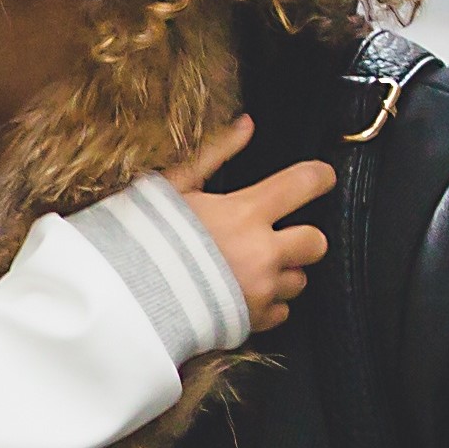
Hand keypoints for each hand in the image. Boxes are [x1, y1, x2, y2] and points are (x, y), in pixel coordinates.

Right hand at [161, 117, 336, 334]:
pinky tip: (242, 294)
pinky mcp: (252, 322)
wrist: (127, 299)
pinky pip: (280, 313)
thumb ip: (215, 153)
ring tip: (252, 268)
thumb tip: (246, 124)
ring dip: (283, 273)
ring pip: (299, 280)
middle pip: (316, 242)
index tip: (321, 177)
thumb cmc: (145, 237)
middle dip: (304, 237)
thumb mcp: (174, 185)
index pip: (303, 185)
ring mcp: (260, 291)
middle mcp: (262, 254)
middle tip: (280, 236)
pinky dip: (268, 304)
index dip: (319, 177)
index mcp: (246, 214)